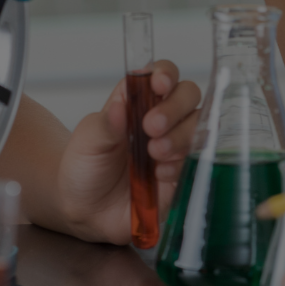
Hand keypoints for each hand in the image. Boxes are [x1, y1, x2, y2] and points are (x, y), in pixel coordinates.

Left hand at [52, 61, 201, 244]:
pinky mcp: (182, 170)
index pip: (161, 74)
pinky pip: (196, 158)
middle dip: (175, 107)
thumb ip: (106, 124)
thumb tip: (121, 105)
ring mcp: (175, 142)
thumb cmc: (86, 168)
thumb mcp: (87, 142)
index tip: (160, 84)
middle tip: (151, 127)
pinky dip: (179, 163)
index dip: (166, 74)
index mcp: (137, 100)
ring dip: (179, 136)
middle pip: (188, 94)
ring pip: (198, 124)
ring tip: (154, 154)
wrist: (89, 211)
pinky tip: (159, 174)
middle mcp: (161, 117)